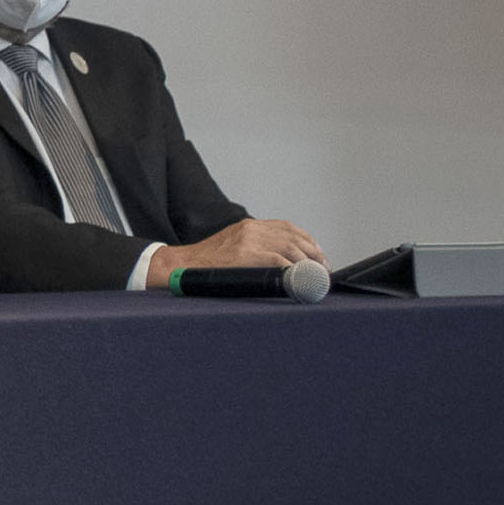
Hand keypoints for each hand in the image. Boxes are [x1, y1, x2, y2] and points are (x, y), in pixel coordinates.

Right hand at [157, 219, 322, 283]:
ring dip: (307, 262)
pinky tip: (300, 278)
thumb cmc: (207, 263)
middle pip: (292, 236)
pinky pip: (277, 260)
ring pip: (289, 247)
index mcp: (248, 226)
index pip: (287, 227)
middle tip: (322, 269)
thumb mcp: (232, 247)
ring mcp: (247, 240)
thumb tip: (283, 263)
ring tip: (316, 275)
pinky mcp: (244, 255)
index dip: (307, 240)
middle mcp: (250, 229)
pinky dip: (293, 269)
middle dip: (313, 253)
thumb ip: (254, 248)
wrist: (181, 266)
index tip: (318, 254)